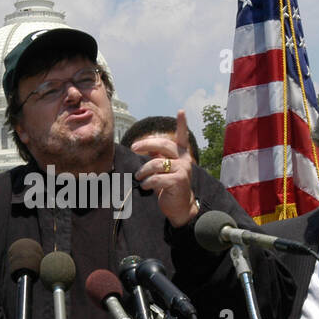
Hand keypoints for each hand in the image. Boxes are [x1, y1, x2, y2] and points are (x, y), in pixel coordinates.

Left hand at [134, 109, 197, 227]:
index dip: (182, 123)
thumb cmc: (169, 186)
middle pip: (163, 145)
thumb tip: (147, 149)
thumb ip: (159, 158)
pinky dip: (147, 182)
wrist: (180, 206)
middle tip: (134, 147)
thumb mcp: (164, 169)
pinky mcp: (179, 180)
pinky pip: (157, 178)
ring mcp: (183, 169)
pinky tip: (145, 186)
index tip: (181, 111)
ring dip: (143, 171)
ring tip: (139, 177)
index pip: (182, 136)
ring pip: (156, 163)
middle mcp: (184, 159)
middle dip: (146, 144)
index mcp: (181, 154)